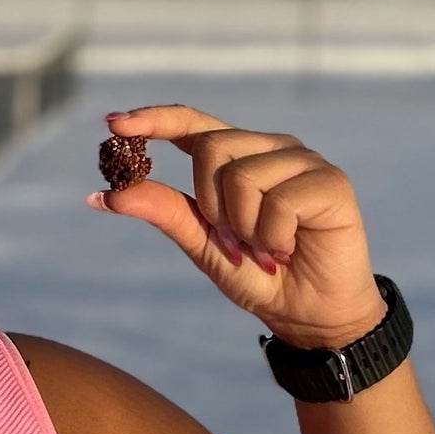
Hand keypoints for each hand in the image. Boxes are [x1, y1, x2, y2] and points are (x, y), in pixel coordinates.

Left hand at [86, 104, 388, 349]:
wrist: (307, 315)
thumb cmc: (256, 274)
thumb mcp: (200, 243)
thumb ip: (162, 212)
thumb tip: (103, 194)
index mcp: (236, 157)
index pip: (192, 123)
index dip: (154, 119)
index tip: (113, 122)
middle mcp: (269, 148)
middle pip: (212, 148)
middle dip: (211, 205)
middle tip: (234, 241)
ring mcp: (302, 161)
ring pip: (244, 175)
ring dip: (244, 227)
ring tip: (267, 248)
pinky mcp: (331, 182)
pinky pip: (280, 201)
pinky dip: (274, 237)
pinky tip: (289, 248)